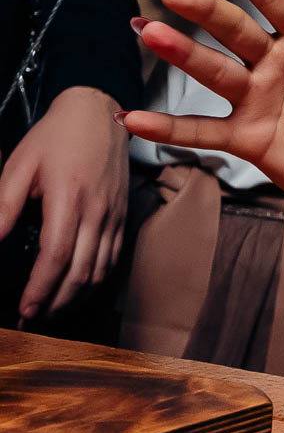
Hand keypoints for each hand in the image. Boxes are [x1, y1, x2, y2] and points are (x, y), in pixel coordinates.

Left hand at [0, 87, 127, 317]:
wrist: (99, 112)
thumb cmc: (55, 137)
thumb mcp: (20, 166)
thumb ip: (4, 207)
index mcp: (69, 197)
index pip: (56, 256)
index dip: (39, 289)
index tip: (23, 310)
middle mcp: (97, 211)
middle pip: (81, 272)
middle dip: (55, 304)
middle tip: (32, 320)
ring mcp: (114, 215)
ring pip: (100, 271)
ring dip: (75, 298)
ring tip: (51, 312)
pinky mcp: (124, 216)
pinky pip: (113, 259)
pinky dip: (96, 281)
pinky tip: (78, 290)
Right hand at [123, 0, 283, 218]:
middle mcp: (275, 59)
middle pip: (234, 28)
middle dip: (202, 7)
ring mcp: (256, 97)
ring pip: (213, 70)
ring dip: (180, 52)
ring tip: (147, 30)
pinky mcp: (245, 136)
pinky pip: (202, 130)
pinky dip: (168, 126)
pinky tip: (134, 117)